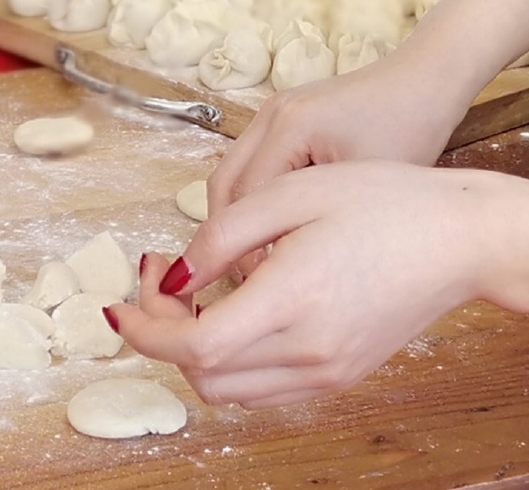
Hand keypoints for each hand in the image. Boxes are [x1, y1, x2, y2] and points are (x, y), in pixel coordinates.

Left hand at [107, 161, 527, 407]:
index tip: (119, 303)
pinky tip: (230, 309)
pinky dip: (229, 358)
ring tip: (190, 290)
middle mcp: (309, 352)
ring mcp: (327, 371)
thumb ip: (220, 235)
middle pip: (202, 374)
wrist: (463, 237)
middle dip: (161, 331)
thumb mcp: (290, 194)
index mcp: (293, 302)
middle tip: (158, 275)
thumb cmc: (384, 202)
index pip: (193, 345)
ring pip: (229, 389)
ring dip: (192, 348)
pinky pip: (262, 386)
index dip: (143, 328)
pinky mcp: (340, 373)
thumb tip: (173, 275)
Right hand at [207, 52, 465, 274]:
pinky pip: (251, 164)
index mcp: (290, 126)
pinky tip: (277, 226)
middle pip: (223, 183)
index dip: (248, 244)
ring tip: (260, 255)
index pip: (246, 196)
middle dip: (227, 232)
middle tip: (249, 275)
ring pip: (231, 174)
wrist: (424, 82)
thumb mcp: (370, 183)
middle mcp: (270, 114)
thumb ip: (321, 221)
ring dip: (238, 215)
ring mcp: (270, 113)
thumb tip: (281, 267)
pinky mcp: (281, 118)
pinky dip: (255, 198)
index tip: (263, 282)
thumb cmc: (411, 127)